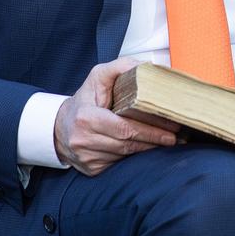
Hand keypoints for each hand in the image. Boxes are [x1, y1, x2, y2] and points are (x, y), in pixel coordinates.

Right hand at [53, 58, 180, 175]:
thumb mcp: (98, 76)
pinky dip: (133, 157)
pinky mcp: (91, 169)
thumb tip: (146, 67)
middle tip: (174, 137)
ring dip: (146, 149)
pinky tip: (145, 149)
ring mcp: (87, 157)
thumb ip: (121, 67)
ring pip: (125, 156)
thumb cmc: (84, 100)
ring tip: (165, 142)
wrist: (60, 127)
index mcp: (85, 117)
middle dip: (154, 140)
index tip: (170, 129)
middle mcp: (83, 140)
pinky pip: (118, 164)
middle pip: (127, 144)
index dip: (150, 130)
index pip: (125, 128)